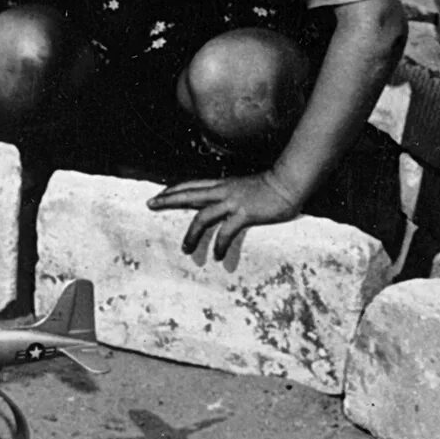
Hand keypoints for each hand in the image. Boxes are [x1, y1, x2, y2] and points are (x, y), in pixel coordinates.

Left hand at [148, 169, 299, 267]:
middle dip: (168, 199)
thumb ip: (234, 194)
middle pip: (188, 194)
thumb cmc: (272, 186)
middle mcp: (224, 190)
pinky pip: (225, 231)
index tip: (159, 195)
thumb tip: (225, 205)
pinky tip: (217, 256)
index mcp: (223, 184)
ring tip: (186, 250)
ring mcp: (233, 201)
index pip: (192, 184)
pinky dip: (219, 245)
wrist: (289, 182)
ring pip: (202, 216)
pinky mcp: (244, 213)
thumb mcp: (246, 187)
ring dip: (191, 234)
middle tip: (150, 204)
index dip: (174, 189)